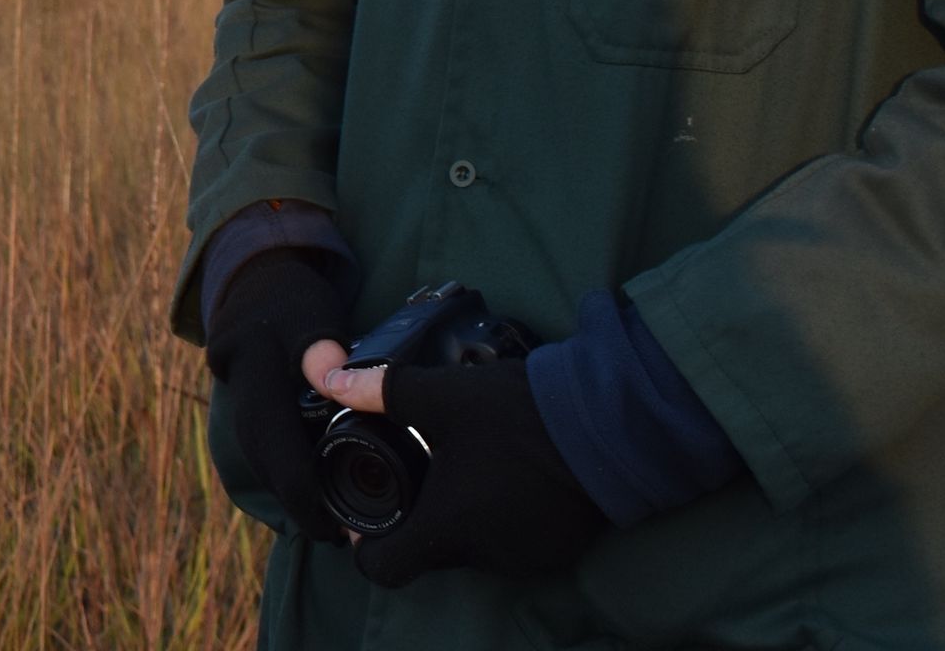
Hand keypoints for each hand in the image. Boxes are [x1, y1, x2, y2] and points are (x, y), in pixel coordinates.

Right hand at [207, 251, 349, 544]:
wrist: (257, 277)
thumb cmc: (295, 297)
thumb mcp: (314, 311)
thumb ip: (321, 343)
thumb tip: (328, 375)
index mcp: (252, 360)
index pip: (274, 441)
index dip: (302, 490)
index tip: (331, 524)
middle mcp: (235, 380)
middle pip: (263, 457)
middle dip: (296, 500)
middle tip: (332, 534)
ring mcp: (232, 390)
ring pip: (257, 453)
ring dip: (286, 488)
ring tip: (321, 518)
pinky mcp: (239, 398)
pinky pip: (257, 441)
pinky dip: (279, 466)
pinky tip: (303, 487)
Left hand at [301, 351, 603, 585]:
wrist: (616, 425)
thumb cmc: (523, 416)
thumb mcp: (443, 397)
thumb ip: (381, 391)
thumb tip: (327, 377)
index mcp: (448, 528)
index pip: (384, 568)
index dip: (366, 545)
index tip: (366, 517)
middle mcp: (486, 556)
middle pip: (430, 553)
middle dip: (419, 518)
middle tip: (420, 473)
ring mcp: (528, 558)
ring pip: (476, 547)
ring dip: (466, 517)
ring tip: (468, 469)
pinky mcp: (562, 549)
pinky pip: (518, 542)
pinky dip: (506, 518)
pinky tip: (509, 477)